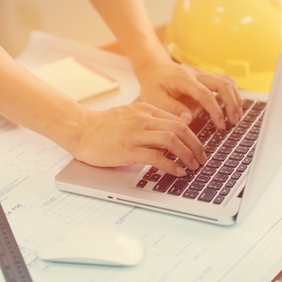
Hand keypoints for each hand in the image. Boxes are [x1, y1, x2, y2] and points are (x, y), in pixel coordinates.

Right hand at [70, 102, 207, 176]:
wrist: (80, 129)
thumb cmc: (102, 127)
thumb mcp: (129, 117)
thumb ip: (148, 123)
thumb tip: (168, 138)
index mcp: (145, 110)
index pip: (178, 120)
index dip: (193, 136)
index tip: (198, 148)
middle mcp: (143, 119)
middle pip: (180, 129)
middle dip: (196, 146)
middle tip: (201, 159)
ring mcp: (135, 134)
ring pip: (172, 140)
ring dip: (187, 155)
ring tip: (192, 166)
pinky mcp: (128, 149)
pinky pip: (156, 156)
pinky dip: (171, 165)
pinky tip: (177, 171)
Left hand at [136, 59, 242, 129]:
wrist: (154, 68)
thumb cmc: (153, 85)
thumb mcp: (153, 98)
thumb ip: (171, 108)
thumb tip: (189, 119)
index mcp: (183, 79)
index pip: (205, 94)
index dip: (216, 110)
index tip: (221, 125)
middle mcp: (196, 73)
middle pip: (223, 84)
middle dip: (232, 104)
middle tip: (234, 122)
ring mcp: (203, 73)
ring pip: (227, 81)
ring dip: (235, 99)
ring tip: (236, 117)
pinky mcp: (207, 77)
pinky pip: (225, 82)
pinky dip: (232, 94)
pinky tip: (233, 108)